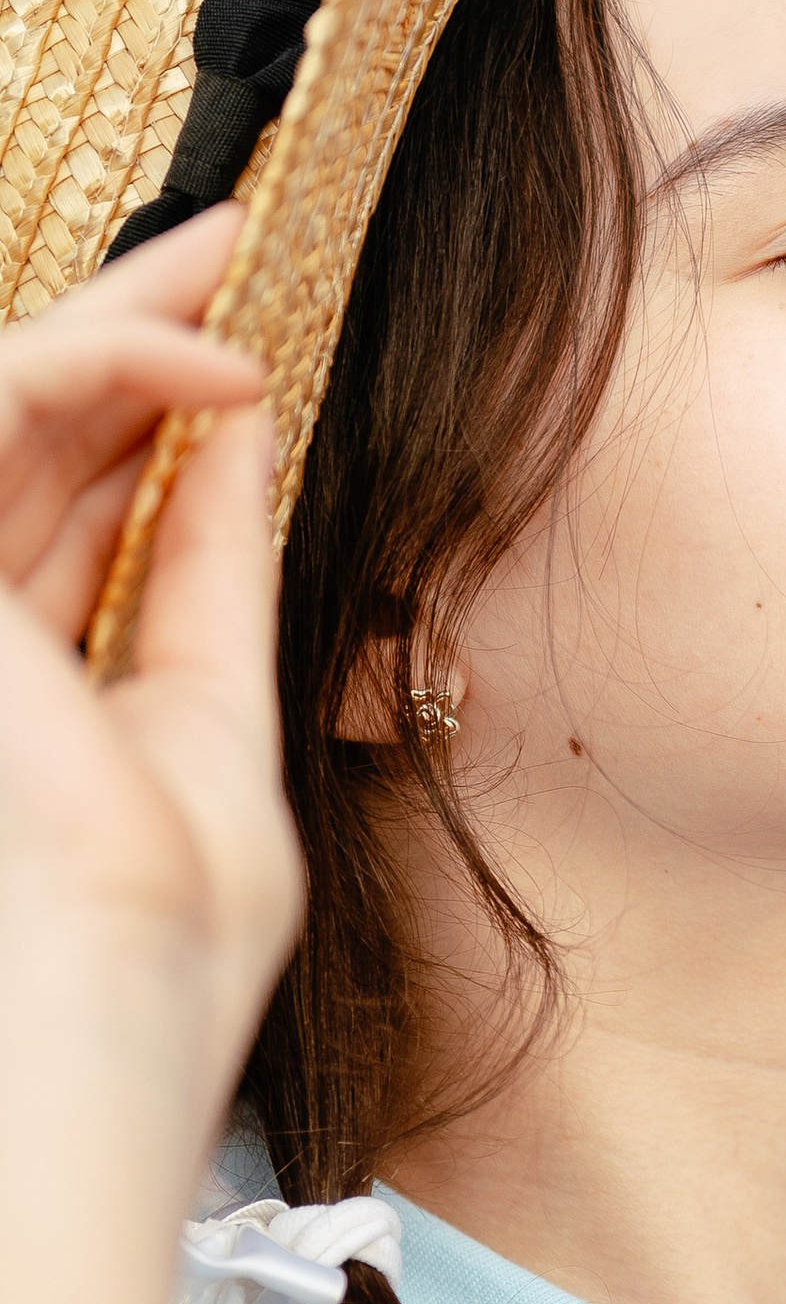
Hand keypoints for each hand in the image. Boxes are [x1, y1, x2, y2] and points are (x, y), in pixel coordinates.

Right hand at [0, 208, 302, 1128]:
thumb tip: (228, 444)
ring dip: (102, 336)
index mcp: (46, 699)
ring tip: (212, 278)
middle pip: (33, 453)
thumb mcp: (209, 754)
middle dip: (122, 331)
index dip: (154, 411)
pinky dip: (78, 380)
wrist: (70, 1067)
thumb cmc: (146, 976)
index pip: (86, 520)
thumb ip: (202, 590)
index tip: (234, 337)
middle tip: (221, 235)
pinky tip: (189, 370)